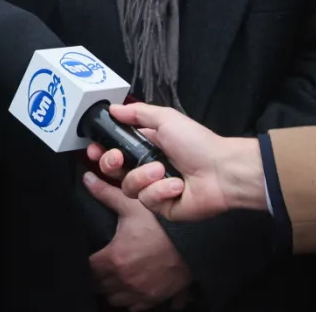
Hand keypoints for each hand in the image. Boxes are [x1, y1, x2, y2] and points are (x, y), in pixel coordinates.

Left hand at [84, 171, 192, 308]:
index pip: (87, 268)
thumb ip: (106, 193)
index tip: (89, 254)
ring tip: (113, 275)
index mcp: (115, 258)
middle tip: (99, 263)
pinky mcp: (155, 299)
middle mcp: (125, 280)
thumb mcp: (133, 204)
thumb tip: (87, 179)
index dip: (85, 260)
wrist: (197, 243)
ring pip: (114, 299)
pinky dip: (130, 299)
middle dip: (96, 276)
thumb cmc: (164, 224)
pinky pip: (134, 307)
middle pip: (98, 286)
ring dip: (111, 289)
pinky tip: (132, 286)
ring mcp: (141, 293)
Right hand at [87, 104, 265, 221]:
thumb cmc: (197, 143)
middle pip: (114, 171)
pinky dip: (161, 191)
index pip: (115, 150)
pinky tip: (176, 186)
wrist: (222, 171)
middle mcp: (148, 168)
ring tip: (163, 171)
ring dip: (144, 177)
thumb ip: (137, 113)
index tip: (93, 148)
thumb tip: (113, 108)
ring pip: (129, 187)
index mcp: (147, 146)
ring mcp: (154, 189)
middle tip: (118, 158)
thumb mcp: (166, 119)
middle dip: (111, 163)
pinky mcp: (162, 207)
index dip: (102, 151)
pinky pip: (147, 201)